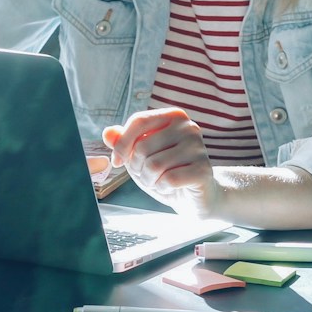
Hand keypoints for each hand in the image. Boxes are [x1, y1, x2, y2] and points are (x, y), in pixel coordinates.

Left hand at [104, 108, 218, 216]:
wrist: (196, 196)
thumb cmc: (166, 171)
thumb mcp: (140, 155)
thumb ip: (123, 141)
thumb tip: (107, 133)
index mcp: (173, 116)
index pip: (138, 121)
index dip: (121, 144)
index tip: (116, 162)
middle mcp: (188, 127)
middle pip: (143, 146)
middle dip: (136, 167)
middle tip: (146, 175)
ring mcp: (198, 147)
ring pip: (154, 165)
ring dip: (148, 179)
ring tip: (157, 181)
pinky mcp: (203, 169)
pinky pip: (168, 179)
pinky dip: (162, 187)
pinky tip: (169, 187)